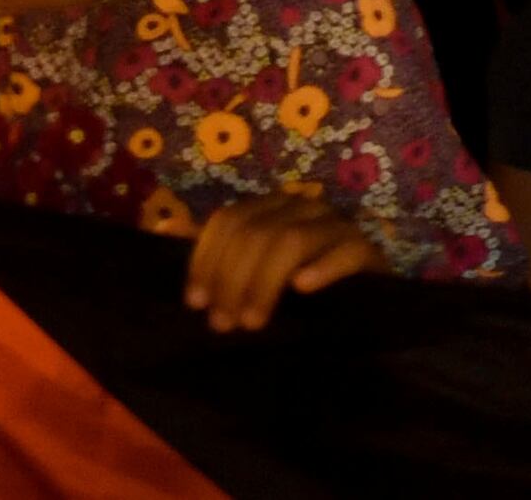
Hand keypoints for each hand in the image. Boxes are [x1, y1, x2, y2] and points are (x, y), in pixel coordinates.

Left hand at [180, 189, 376, 332]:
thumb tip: (163, 228)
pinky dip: (322, 268)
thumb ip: (211, 250)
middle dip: (232, 279)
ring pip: (292, 240)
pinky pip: (345, 250)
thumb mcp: (247, 271)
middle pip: (256, 231)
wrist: (356, 309)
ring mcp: (337, 225)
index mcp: (271, 208)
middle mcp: (303, 207)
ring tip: (252, 322)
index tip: (195, 303)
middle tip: (223, 324)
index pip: (230, 220)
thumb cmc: (291, 290)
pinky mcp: (367, 249)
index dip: (207, 258)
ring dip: (264, 283)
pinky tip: (302, 290)